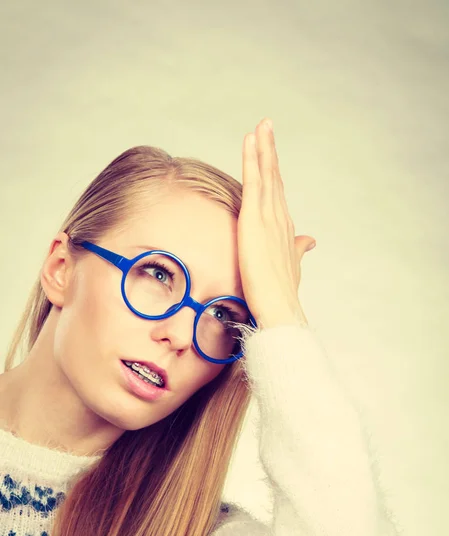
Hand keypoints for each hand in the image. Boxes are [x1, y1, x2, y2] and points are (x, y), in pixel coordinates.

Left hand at [238, 118, 315, 328]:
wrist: (279, 306)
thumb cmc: (281, 290)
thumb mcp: (291, 264)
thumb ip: (298, 249)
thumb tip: (310, 241)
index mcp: (284, 227)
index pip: (277, 192)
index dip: (274, 170)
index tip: (269, 150)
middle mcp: (279, 217)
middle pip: (275, 177)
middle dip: (270, 149)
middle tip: (267, 124)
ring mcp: (269, 216)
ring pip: (267, 174)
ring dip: (264, 147)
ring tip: (262, 125)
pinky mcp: (256, 219)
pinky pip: (254, 181)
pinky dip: (253, 158)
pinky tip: (251, 140)